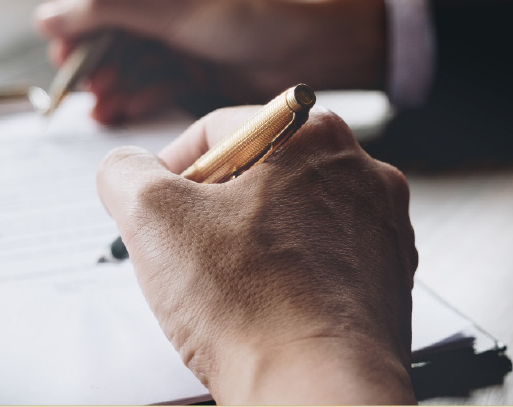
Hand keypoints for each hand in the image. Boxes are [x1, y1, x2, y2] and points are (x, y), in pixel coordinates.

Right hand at [34, 0, 386, 123]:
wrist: (313, 46)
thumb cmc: (250, 13)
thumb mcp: (172, 6)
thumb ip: (107, 8)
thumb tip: (44, 16)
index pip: (99, 5)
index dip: (77, 33)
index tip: (63, 61)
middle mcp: (164, 14)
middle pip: (111, 43)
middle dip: (96, 68)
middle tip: (89, 92)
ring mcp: (180, 48)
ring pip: (130, 71)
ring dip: (114, 88)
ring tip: (105, 109)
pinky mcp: (195, 80)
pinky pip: (153, 90)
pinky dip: (137, 99)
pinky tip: (123, 112)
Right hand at [97, 107, 417, 403]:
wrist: (317, 388)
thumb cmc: (252, 307)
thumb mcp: (153, 217)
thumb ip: (125, 173)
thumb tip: (125, 169)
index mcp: (314, 134)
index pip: (220, 130)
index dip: (172, 170)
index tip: (155, 207)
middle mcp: (360, 171)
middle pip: (262, 173)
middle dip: (215, 209)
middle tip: (186, 251)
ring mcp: (381, 226)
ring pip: (294, 218)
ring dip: (253, 244)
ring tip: (227, 287)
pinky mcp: (387, 278)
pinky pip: (323, 263)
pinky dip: (291, 278)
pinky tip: (265, 308)